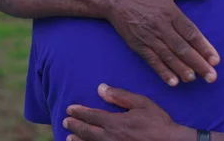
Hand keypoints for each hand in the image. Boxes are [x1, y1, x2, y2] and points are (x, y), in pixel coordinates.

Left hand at [64, 84, 194, 140]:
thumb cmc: (159, 123)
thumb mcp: (142, 103)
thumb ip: (120, 96)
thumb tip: (101, 88)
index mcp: (116, 122)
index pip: (92, 116)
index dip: (79, 112)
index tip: (69, 109)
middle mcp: (111, 138)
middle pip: (87, 131)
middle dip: (75, 125)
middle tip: (65, 121)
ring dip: (78, 140)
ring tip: (69, 137)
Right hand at [104, 0, 218, 85]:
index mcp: (170, 12)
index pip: (191, 33)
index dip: (204, 47)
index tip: (216, 60)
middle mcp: (161, 27)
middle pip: (182, 48)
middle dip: (198, 64)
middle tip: (211, 77)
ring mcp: (149, 38)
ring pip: (168, 57)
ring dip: (182, 70)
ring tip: (194, 80)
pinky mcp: (138, 45)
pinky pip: (152, 61)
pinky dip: (162, 72)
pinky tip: (173, 82)